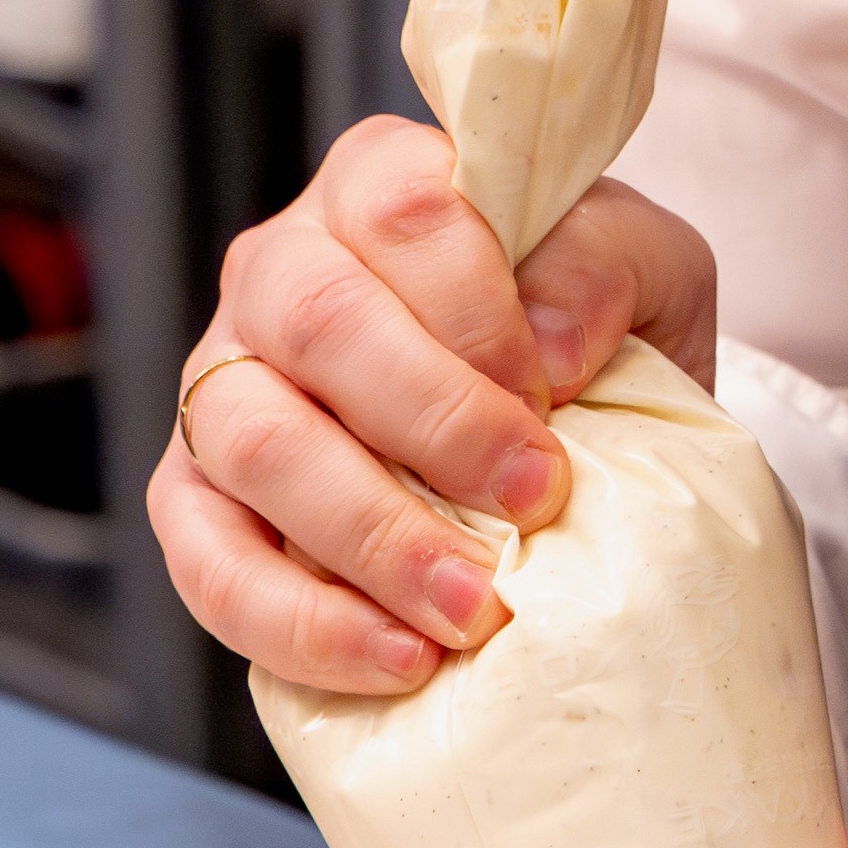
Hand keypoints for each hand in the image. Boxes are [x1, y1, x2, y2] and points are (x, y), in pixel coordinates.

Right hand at [149, 117, 715, 692]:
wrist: (570, 438)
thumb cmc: (595, 335)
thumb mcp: (649, 271)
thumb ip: (610, 265)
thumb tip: (551, 340)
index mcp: (381, 187)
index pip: (402, 212)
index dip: (477, 309)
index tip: (556, 394)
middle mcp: (282, 270)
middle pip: (316, 321)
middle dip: (435, 425)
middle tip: (537, 503)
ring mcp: (224, 385)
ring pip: (254, 442)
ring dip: (373, 536)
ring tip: (474, 607)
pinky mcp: (198, 500)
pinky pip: (212, 565)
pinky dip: (302, 624)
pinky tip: (401, 659)